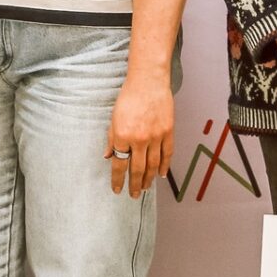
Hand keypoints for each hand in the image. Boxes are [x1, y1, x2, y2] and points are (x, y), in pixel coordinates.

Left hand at [106, 73, 174, 197]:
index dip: (118, 180)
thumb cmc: (128, 97)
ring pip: (153, 165)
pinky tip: (162, 175)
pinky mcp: (168, 132)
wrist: (148, 82)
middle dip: (135, 185)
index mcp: (122, 136)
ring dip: (149, 179)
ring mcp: (155, 137)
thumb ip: (111, 139)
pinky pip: (167, 154)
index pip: (120, 165)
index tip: (117, 190)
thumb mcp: (114, 118)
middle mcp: (139, 140)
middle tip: (134, 195)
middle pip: (138, 169)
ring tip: (146, 188)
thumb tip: (108, 157)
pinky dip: (165, 166)